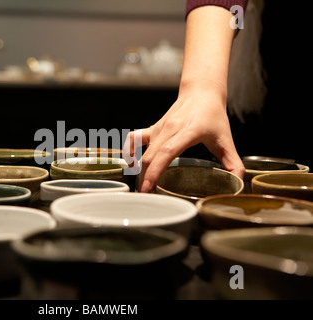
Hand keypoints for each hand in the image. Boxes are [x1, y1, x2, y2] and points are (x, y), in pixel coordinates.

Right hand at [125, 84, 244, 192]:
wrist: (201, 92)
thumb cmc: (213, 116)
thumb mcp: (226, 140)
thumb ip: (233, 163)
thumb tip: (236, 184)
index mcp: (187, 131)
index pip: (166, 153)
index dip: (155, 172)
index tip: (149, 189)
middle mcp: (169, 129)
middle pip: (149, 156)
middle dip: (145, 178)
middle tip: (147, 197)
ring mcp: (158, 128)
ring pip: (141, 151)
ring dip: (139, 170)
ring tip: (143, 186)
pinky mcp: (153, 129)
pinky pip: (134, 139)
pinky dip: (130, 151)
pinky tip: (132, 164)